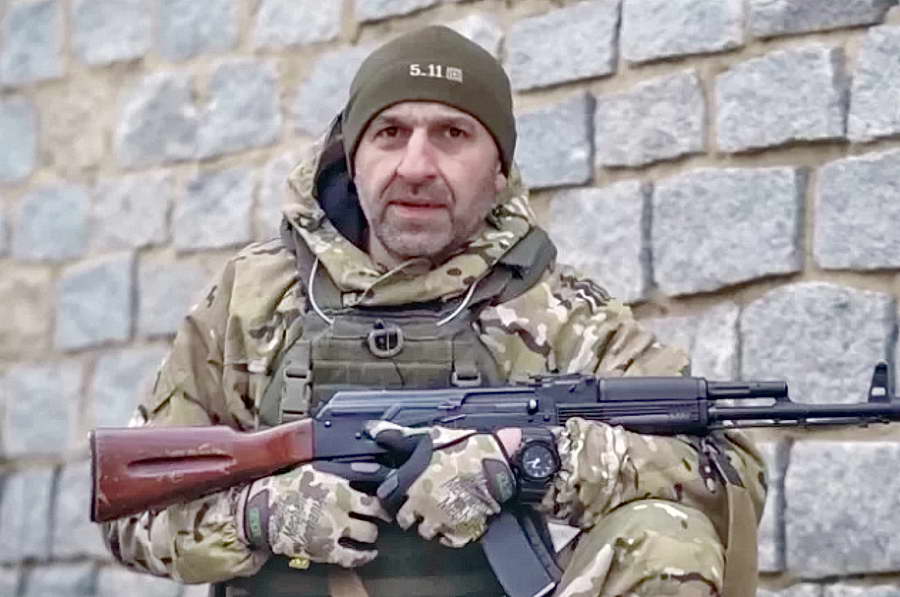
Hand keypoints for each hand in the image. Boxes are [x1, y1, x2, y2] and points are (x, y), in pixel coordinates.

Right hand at [239, 463, 390, 567]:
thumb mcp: (316, 468)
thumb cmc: (288, 485)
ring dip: (371, 534)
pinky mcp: (324, 550)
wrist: (263, 510)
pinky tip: (368, 553)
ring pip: (367, 536)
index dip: (383, 501)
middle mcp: (339, 510)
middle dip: (380, 517)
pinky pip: (351, 557)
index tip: (385, 501)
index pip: (373, 496)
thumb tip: (368, 465)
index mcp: (339, 488)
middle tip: (381, 517)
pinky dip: (364, 556)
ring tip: (370, 532)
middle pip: (374, 517)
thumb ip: (343, 470)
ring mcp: (333, 531)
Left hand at [365, 422, 515, 547]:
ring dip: (431, 524)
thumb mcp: (429, 436)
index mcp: (411, 482)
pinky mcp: (461, 530)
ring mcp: (442, 519)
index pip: (388, 498)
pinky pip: (449, 540)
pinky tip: (455, 520)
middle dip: (411, 513)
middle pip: (405, 520)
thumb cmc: (464, 446)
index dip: (393, 496)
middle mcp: (422, 504)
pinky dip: (450, 534)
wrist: (498, 461)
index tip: (399, 493)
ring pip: (426, 532)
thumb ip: (398, 436)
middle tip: (422, 503)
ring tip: (440, 511)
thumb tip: (372, 429)